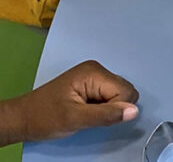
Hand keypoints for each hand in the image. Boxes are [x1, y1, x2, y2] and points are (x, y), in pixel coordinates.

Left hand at [0, 61, 138, 144]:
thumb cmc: (44, 118)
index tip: (94, 117)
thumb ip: (106, 115)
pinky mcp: (91, 83)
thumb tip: (134, 111)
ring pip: (119, 94)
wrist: (22, 119)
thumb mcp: (75, 119)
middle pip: (125, 91)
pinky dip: (102, 106)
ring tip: (84, 112)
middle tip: (88, 115)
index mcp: (94, 72)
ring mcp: (94, 75)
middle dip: (112, 107)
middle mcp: (97, 69)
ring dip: (106, 108)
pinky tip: (85, 109)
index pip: (125, 91)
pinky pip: (110, 95)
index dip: (115, 109)